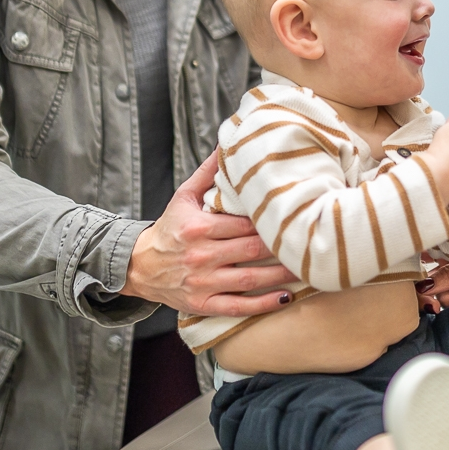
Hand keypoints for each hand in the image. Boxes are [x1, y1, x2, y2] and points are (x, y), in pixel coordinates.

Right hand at [123, 152, 295, 316]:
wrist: (139, 266)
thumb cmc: (169, 228)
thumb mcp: (183, 196)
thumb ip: (208, 172)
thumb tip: (227, 143)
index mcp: (198, 227)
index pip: (242, 223)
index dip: (269, 221)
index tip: (295, 216)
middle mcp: (201, 255)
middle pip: (250, 250)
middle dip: (281, 246)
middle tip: (309, 240)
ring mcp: (202, 282)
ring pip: (250, 280)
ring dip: (281, 275)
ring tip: (307, 267)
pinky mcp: (203, 304)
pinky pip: (238, 306)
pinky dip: (264, 305)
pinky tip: (286, 297)